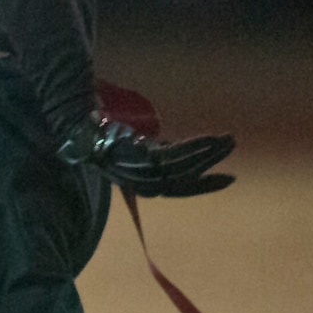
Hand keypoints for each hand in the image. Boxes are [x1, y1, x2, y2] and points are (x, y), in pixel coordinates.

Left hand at [57, 112, 234, 197]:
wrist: (81, 123)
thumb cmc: (110, 135)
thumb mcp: (139, 147)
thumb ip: (160, 152)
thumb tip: (184, 149)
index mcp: (143, 182)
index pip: (179, 189)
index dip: (204, 186)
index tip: (230, 179)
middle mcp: (140, 181)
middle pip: (183, 179)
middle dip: (210, 163)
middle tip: (231, 146)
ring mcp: (137, 170)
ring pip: (181, 168)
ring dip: (207, 154)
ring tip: (226, 140)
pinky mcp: (136, 156)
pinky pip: (173, 156)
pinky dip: (195, 148)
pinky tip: (209, 139)